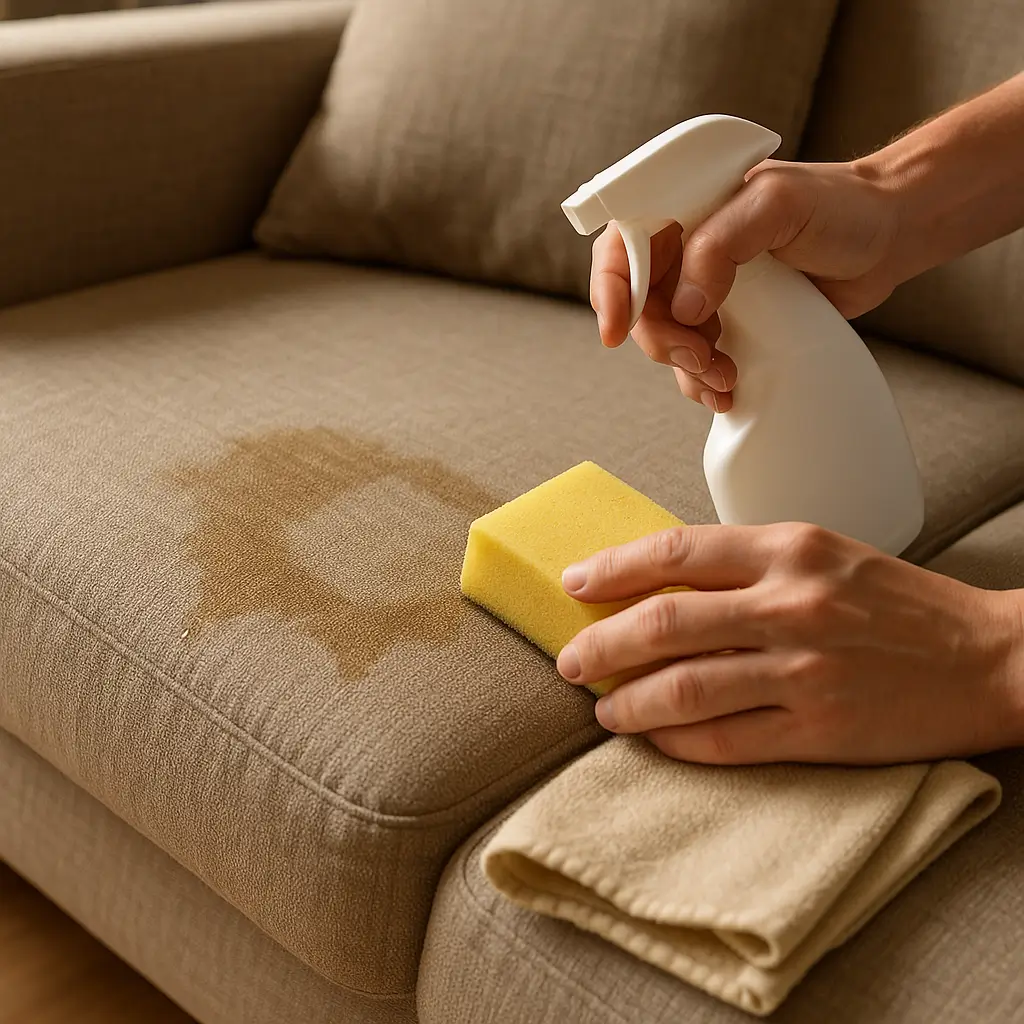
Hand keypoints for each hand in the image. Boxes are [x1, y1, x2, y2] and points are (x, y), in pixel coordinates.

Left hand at [556, 524, 1023, 764]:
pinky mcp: (819, 730)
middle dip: (601, 646)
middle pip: (664, 624)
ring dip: (627, 703)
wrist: (989, 658)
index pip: (675, 553)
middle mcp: (791, 606)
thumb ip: (747, 565)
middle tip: (570, 661)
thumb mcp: (822, 554)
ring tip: (602, 708)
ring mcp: (804, 671)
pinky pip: (723, 740)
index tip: (575, 584)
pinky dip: (675, 741)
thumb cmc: (897, 602)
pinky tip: (654, 738)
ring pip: (683, 689)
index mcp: (790, 549)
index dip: (613, 569)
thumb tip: (660, 586)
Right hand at [589, 161, 901, 411]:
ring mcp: (708, 289)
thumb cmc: (841, 206)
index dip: (610, 289)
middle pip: (641, 305)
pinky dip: (704, 382)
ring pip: (667, 339)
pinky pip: (697, 359)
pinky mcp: (732, 322)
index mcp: (685, 208)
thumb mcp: (777, 207)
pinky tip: (727, 392)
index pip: (622, 246)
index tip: (616, 332)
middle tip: (699, 358)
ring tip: (724, 380)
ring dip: (686, 368)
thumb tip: (684, 308)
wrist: (892, 236)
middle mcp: (689, 249)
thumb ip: (721, 247)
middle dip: (661, 341)